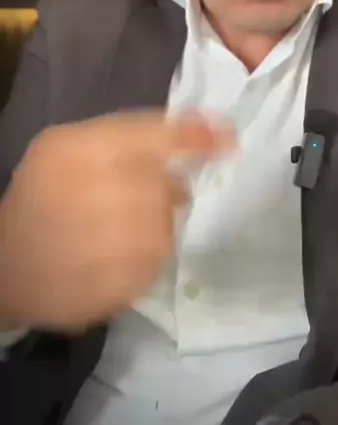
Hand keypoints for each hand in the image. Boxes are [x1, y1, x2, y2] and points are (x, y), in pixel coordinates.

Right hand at [0, 110, 231, 331]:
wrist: (7, 262)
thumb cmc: (45, 194)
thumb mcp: (71, 147)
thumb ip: (131, 136)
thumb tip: (199, 136)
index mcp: (74, 151)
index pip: (150, 138)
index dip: (195, 137)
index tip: (228, 138)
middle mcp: (85, 194)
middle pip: (161, 187)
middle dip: (167, 190)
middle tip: (161, 194)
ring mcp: (94, 248)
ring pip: (162, 230)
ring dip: (160, 224)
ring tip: (135, 224)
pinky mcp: (105, 289)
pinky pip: (153, 267)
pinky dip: (149, 256)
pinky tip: (125, 251)